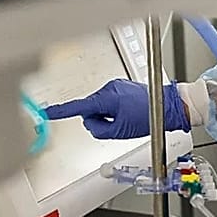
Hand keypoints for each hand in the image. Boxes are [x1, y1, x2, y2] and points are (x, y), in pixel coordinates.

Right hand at [43, 79, 188, 139]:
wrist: (168, 106)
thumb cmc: (149, 117)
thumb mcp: (119, 132)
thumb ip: (98, 129)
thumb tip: (89, 123)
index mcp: (107, 98)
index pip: (78, 107)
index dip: (61, 111)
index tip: (48, 112)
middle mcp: (109, 88)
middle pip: (90, 107)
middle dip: (99, 118)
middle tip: (117, 125)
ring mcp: (115, 85)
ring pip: (100, 105)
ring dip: (108, 114)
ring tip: (126, 118)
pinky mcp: (120, 86)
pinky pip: (109, 101)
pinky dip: (114, 108)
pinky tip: (127, 112)